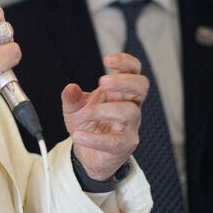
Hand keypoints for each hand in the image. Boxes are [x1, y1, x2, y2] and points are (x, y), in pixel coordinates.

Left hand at [64, 53, 146, 180]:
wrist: (88, 153)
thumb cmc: (88, 125)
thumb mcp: (74, 108)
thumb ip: (71, 97)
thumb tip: (71, 88)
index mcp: (120, 92)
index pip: (133, 71)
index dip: (126, 62)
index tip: (108, 59)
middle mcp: (130, 106)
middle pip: (141, 86)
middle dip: (123, 81)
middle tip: (102, 82)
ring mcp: (130, 126)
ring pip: (130, 111)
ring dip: (105, 110)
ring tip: (87, 113)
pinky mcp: (124, 145)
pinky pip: (114, 141)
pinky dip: (94, 139)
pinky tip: (79, 136)